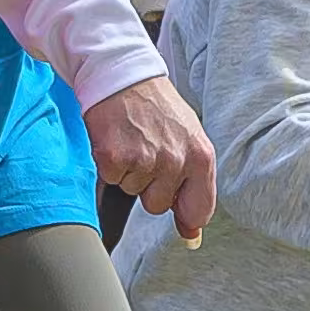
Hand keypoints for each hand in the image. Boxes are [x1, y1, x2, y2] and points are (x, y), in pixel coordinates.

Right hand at [87, 73, 215, 238]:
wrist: (122, 76)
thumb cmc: (156, 107)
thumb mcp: (188, 139)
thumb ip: (194, 185)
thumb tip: (191, 234)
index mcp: (200, 156)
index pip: (199, 210)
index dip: (185, 214)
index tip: (178, 210)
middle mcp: (175, 159)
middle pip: (158, 205)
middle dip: (150, 184)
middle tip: (146, 150)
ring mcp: (144, 159)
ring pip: (132, 192)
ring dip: (129, 171)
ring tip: (132, 140)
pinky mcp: (113, 158)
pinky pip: (111, 180)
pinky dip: (109, 164)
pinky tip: (115, 140)